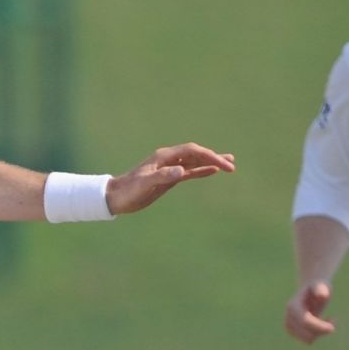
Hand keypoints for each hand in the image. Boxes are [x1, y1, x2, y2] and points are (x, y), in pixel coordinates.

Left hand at [106, 142, 235, 215]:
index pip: (191, 152)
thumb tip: (182, 171)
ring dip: (210, 162)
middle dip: (214, 158)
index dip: (208, 156)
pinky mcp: (169, 178)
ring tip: (228, 164)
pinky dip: (201, 171)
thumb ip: (163, 176)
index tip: (222, 165)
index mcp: (164, 157)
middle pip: (196, 154)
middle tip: (231, 165)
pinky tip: (212, 171)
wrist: (117, 197)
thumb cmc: (129, 190)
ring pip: (194, 162)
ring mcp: (170, 168)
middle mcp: (169, 159)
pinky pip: (189, 172)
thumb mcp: (145, 184)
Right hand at [285, 281, 333, 342]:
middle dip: (321, 330)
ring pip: (308, 340)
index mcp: (293, 306)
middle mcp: (288, 318)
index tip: (333, 328)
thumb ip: (321, 289)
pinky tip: (323, 323)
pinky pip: (308, 341)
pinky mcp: (293, 333)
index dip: (319, 327)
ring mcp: (289, 326)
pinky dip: (318, 334)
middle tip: (332, 319)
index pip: (305, 322)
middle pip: (307, 334)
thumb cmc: (318, 287)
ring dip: (320, 332)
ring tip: (328, 319)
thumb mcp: (321, 285)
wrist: (311, 290)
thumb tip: (322, 295)